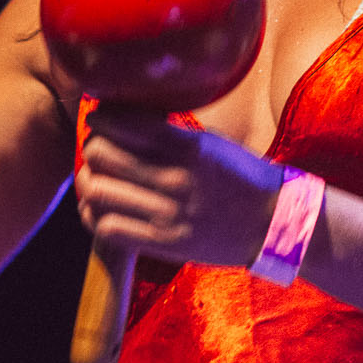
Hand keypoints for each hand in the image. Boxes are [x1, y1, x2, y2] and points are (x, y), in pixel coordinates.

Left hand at [76, 108, 286, 268]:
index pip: (123, 123)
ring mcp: (168, 214)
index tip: (98, 119)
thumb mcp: (209, 143)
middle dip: (92, 147)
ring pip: (98, 191)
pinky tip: (102, 209)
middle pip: (101, 155)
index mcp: (187, 146)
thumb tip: (122, 118)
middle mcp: (175, 178)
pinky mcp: (165, 244)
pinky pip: (108, 229)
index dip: (101, 118)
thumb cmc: (239, 176)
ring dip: (88, 182)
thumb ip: (168, 133)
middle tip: (97, 149)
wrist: (273, 222)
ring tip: (95, 179)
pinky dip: (96, 217)